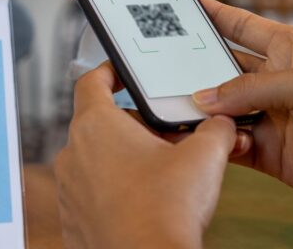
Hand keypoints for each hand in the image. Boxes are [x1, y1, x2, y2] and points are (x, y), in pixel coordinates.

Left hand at [55, 62, 245, 248]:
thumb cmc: (166, 211)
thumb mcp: (205, 156)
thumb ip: (215, 129)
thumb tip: (223, 125)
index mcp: (96, 126)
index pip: (91, 82)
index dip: (107, 71)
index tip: (119, 72)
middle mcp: (73, 154)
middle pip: (100, 125)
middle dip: (134, 128)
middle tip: (166, 136)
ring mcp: (69, 191)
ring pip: (96, 162)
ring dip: (123, 162)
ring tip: (160, 173)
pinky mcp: (73, 221)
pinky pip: (92, 196)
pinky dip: (114, 194)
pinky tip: (145, 203)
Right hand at [192, 0, 292, 248]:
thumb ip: (250, 88)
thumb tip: (204, 100)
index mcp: (291, 48)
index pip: (241, 25)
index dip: (213, 14)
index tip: (182, 4)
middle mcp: (278, 80)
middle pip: (223, 69)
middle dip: (195, 69)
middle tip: (162, 67)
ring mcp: (273, 117)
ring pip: (222, 109)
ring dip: (203, 111)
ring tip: (178, 109)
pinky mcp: (271, 153)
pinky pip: (232, 145)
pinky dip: (218, 145)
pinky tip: (212, 143)